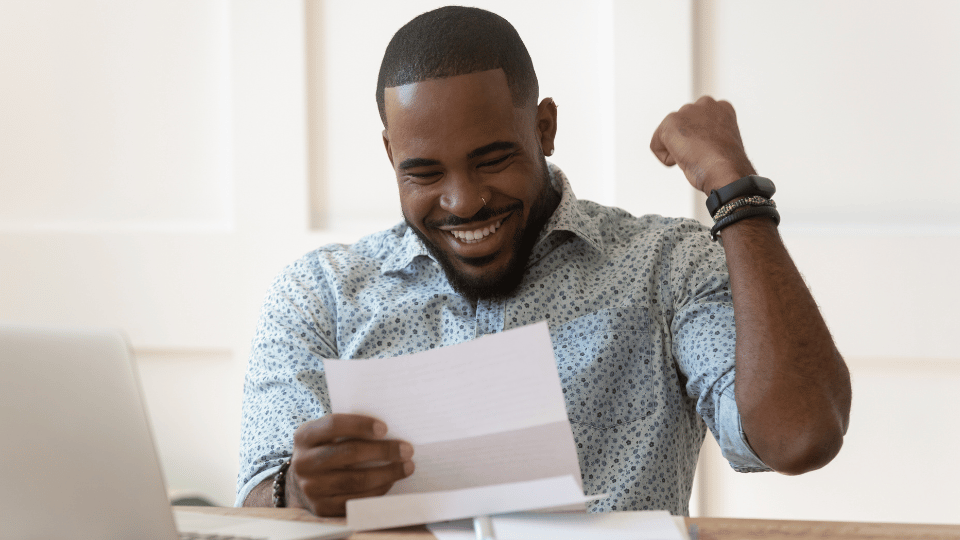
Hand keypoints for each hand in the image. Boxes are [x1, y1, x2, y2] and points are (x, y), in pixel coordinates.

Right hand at [287, 413, 413, 515]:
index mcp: (305, 436)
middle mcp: (303, 462)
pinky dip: (377, 491)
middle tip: (407, 450)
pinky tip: (390, 482)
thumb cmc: (325, 449)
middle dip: (383, 451)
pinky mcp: (321, 507)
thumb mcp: (327, 434)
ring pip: (355, 480)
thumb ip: (349, 429)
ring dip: (386, 473)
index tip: (385, 428)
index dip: (360, 425)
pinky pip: (355, 501)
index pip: (334, 425)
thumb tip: (390, 430)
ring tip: (406, 467)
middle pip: (348, 453)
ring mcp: (311, 487)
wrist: (302, 480)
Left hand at [649, 96, 755, 194]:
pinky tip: (684, 160)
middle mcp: (705, 104)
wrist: (726, 171)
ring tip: (696, 156)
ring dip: (678, 150)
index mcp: (721, 108)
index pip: (696, 124)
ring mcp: (687, 111)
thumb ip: (708, 135)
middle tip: (703, 154)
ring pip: (669, 136)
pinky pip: (656, 146)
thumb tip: (697, 143)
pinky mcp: (671, 122)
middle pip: (681, 128)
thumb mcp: (721, 143)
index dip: (701, 143)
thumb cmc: (727, 165)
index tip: (712, 150)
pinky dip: (666, 159)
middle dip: (687, 143)